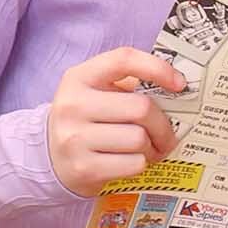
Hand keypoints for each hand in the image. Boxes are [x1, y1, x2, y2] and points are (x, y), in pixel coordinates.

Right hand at [47, 46, 184, 195]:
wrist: (48, 157)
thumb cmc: (86, 119)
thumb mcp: (96, 91)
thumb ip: (129, 83)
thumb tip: (177, 89)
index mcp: (79, 77)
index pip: (123, 59)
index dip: (158, 68)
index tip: (179, 84)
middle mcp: (73, 105)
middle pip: (141, 108)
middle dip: (163, 124)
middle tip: (167, 133)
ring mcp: (74, 138)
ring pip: (139, 138)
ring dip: (153, 147)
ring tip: (148, 148)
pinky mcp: (83, 168)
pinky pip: (133, 164)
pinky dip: (141, 163)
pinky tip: (133, 161)